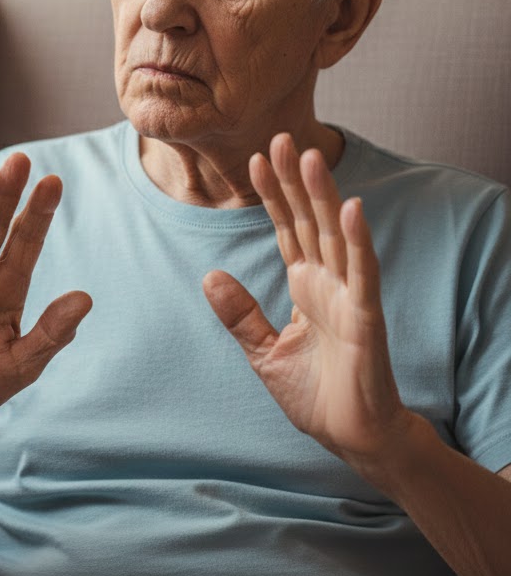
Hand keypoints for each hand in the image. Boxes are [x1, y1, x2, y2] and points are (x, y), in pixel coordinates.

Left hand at [202, 132, 413, 468]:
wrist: (349, 437)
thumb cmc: (315, 394)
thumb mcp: (263, 352)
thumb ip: (239, 314)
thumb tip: (209, 276)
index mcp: (305, 285)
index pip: (287, 229)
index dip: (273, 195)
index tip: (257, 158)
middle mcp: (327, 282)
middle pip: (308, 220)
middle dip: (294, 181)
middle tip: (282, 138)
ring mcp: (348, 296)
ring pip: (334, 235)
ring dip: (323, 196)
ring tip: (311, 157)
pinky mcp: (366, 318)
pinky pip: (362, 272)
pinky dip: (358, 240)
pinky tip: (350, 208)